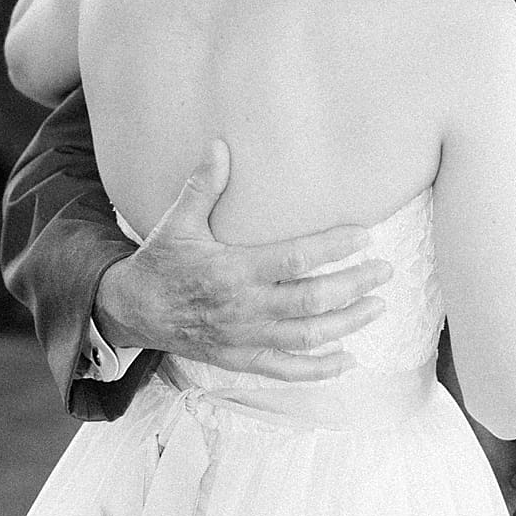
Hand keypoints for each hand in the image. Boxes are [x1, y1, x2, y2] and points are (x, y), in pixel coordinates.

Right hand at [94, 141, 392, 379]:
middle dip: (354, 286)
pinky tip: (348, 360)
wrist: (130, 311)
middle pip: (311, 301)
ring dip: (347, 324)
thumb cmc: (160, 261)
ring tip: (378, 307)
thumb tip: (221, 144)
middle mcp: (244, 308)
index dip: (333, 248)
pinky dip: (320, 369)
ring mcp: (245, 338)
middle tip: (385, 271)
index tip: (365, 236)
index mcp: (233, 270)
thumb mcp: (177, 221)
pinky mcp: (241, 360)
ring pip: (307, 337)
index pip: (294, 260)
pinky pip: (286, 370)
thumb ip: (204, 186)